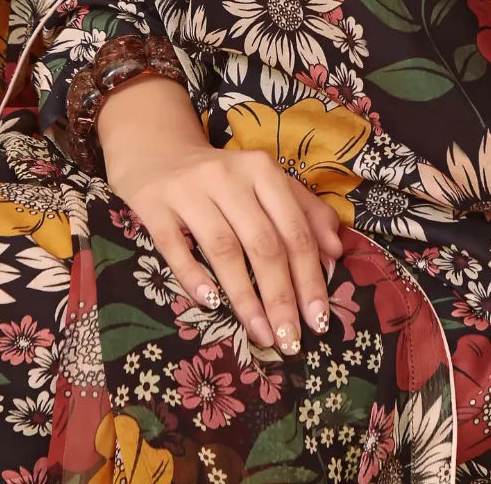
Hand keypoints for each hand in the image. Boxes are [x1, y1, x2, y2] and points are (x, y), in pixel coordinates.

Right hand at [108, 141, 343, 354]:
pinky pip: (175, 247)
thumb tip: (335, 252)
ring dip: (245, 298)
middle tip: (291, 340)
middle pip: (262, 243)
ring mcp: (189, 190)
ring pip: (224, 249)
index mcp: (262, 170)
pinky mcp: (155, 205)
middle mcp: (228, 176)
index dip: (309, 276)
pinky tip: (210, 304)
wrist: (158, 150)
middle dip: (281, 297)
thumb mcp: (266, 183)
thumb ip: (304, 211)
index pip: (294, 228)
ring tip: (261, 334)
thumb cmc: (223, 177)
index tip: (320, 320)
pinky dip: (194, 277)